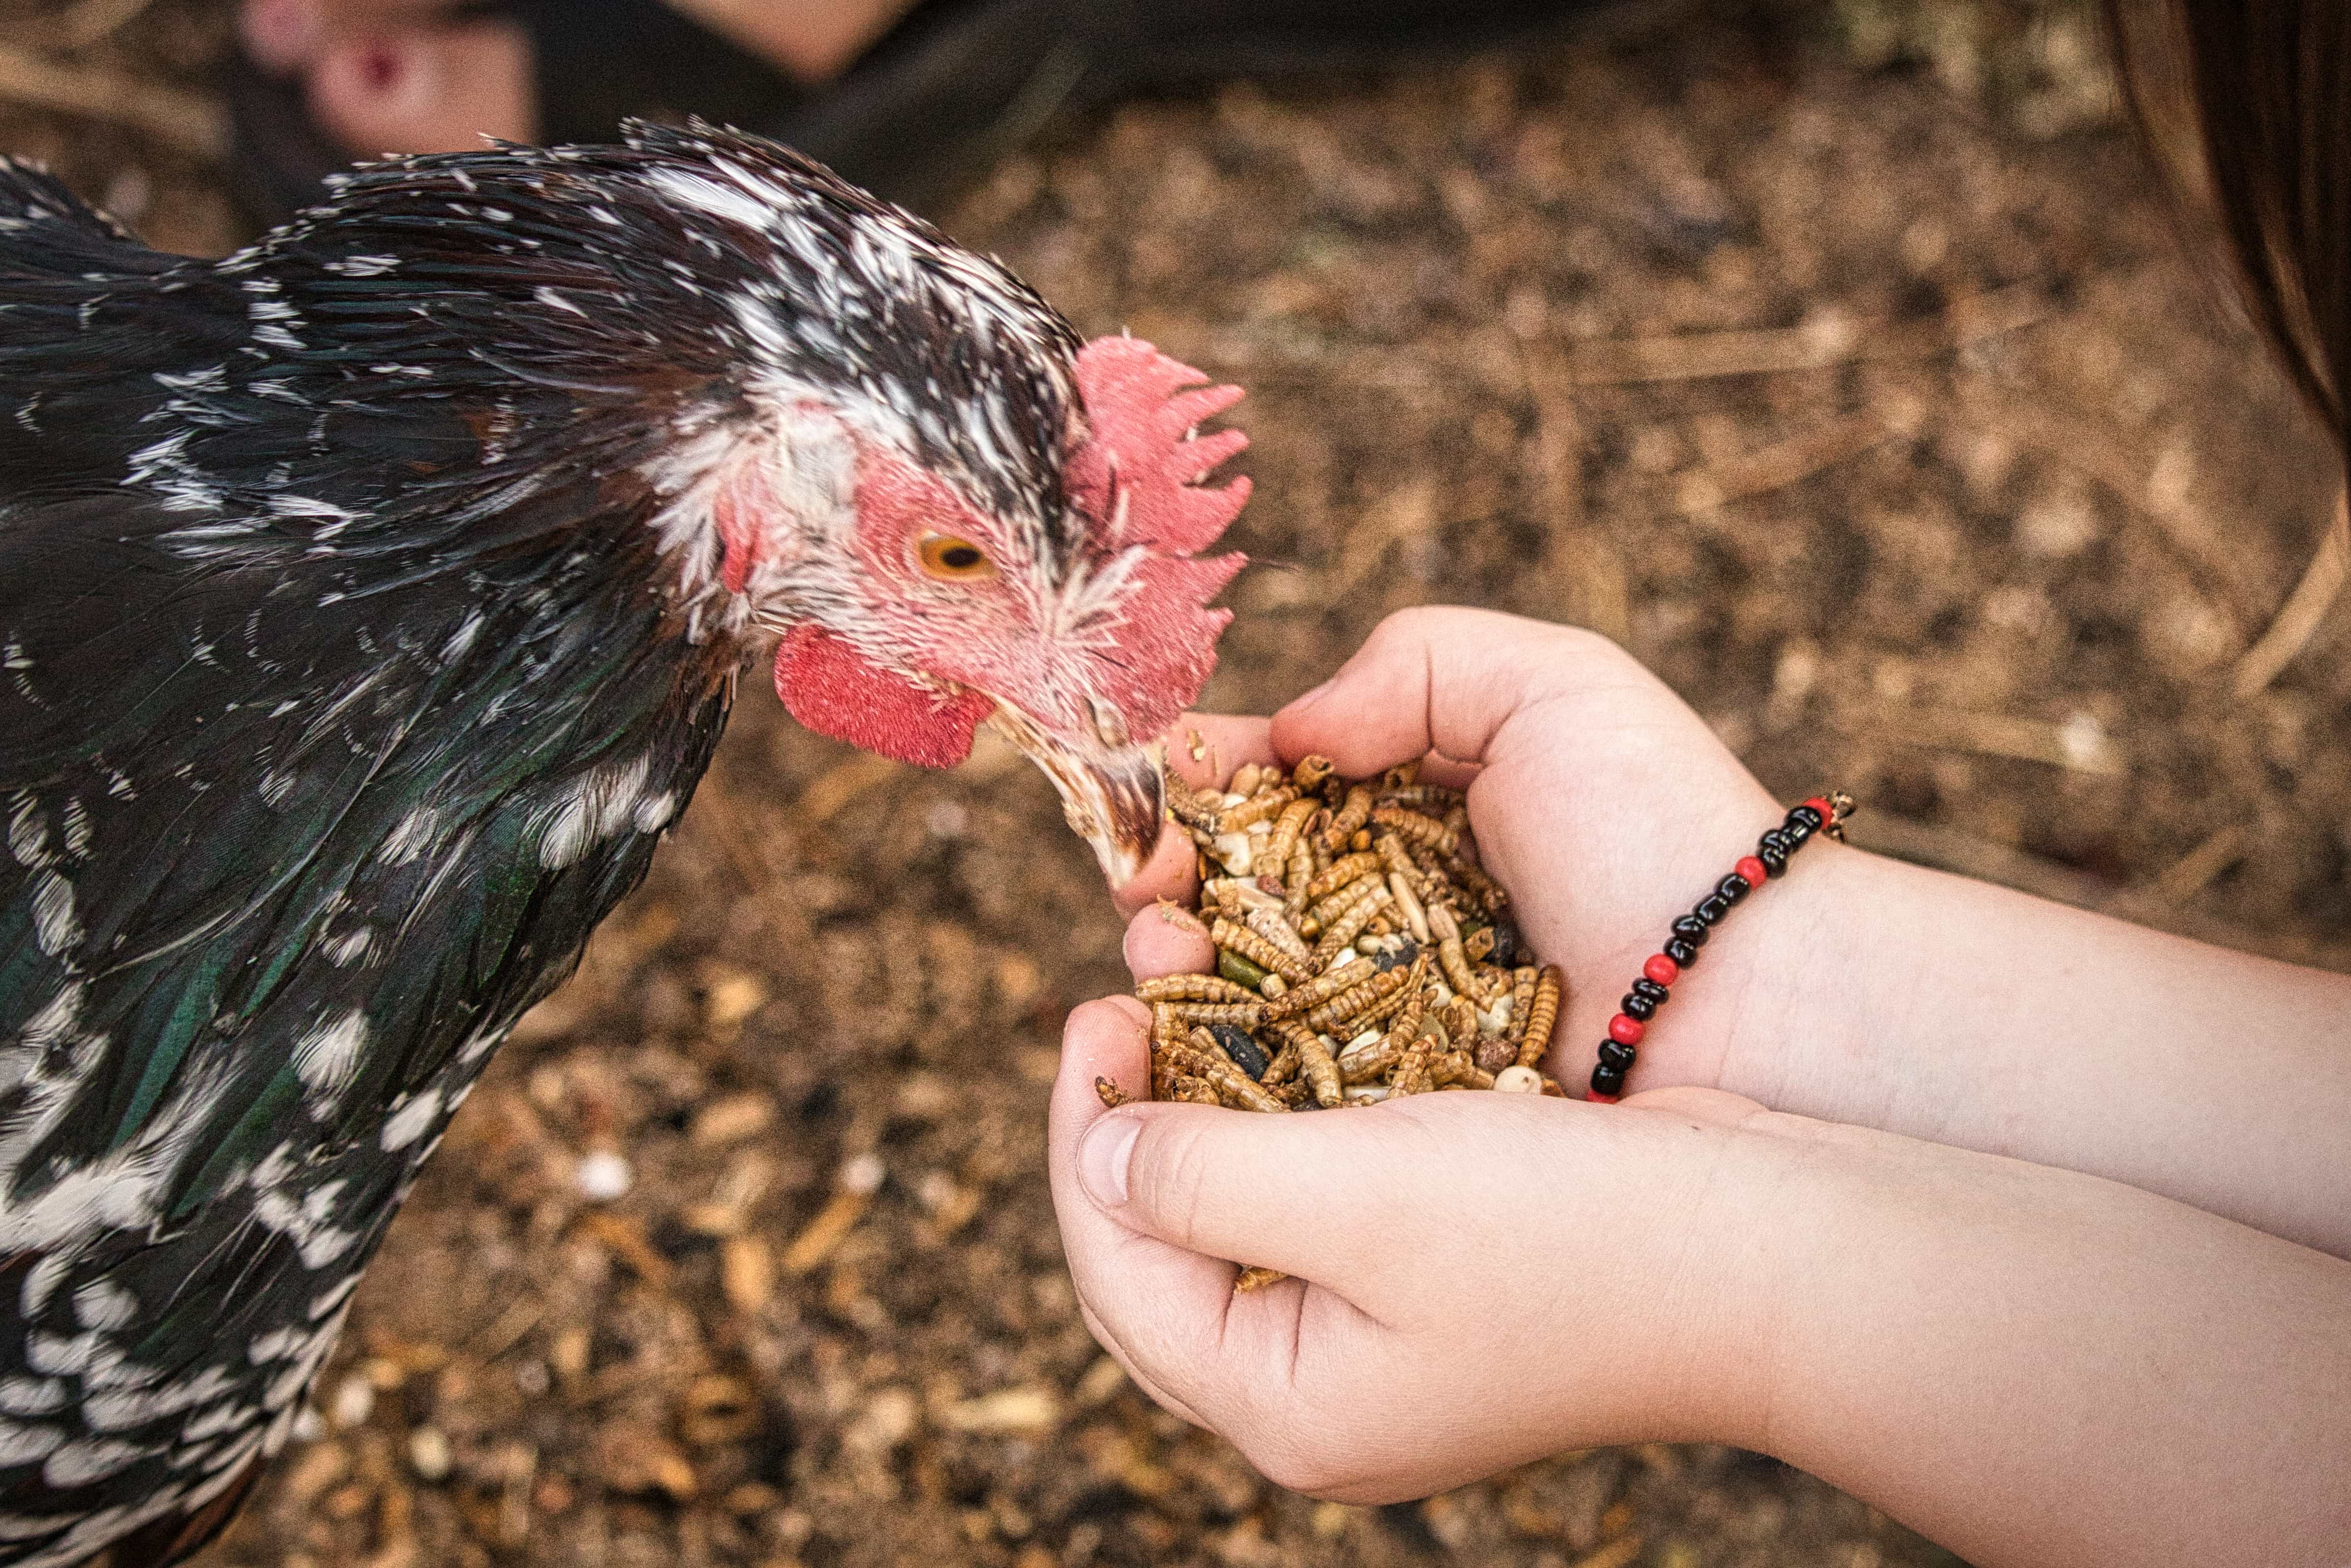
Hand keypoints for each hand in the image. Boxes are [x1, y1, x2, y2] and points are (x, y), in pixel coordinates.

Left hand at [1048, 992, 1784, 1500]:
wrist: (1771, 1250)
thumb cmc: (1568, 1231)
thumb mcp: (1357, 1193)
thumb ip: (1204, 1178)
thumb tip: (1103, 1156)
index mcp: (1285, 1408)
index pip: (1115, 1273)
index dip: (1082, 1136)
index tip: (1093, 1010)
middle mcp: (1326, 1393)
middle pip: (1162, 1257)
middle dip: (1130, 1127)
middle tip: (1128, 1003)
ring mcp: (1390, 1342)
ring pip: (1239, 1220)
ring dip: (1204, 1110)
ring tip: (1194, 1002)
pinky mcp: (1446, 1282)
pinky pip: (1319, 1202)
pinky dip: (1285, 1120)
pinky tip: (1288, 1041)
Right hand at [1117, 606, 1838, 1095]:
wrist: (1751, 997)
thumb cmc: (1659, 826)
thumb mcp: (1551, 684)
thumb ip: (1413, 663)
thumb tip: (1293, 735)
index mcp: (1415, 808)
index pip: (1272, 788)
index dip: (1199, 788)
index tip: (1152, 793)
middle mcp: (1389, 910)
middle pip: (1237, 893)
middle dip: (1172, 886)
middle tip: (1150, 896)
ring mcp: (1390, 1013)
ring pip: (1246, 989)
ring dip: (1182, 970)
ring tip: (1164, 962)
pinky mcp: (1401, 1105)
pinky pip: (1293, 1079)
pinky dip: (1230, 1059)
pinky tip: (1193, 1042)